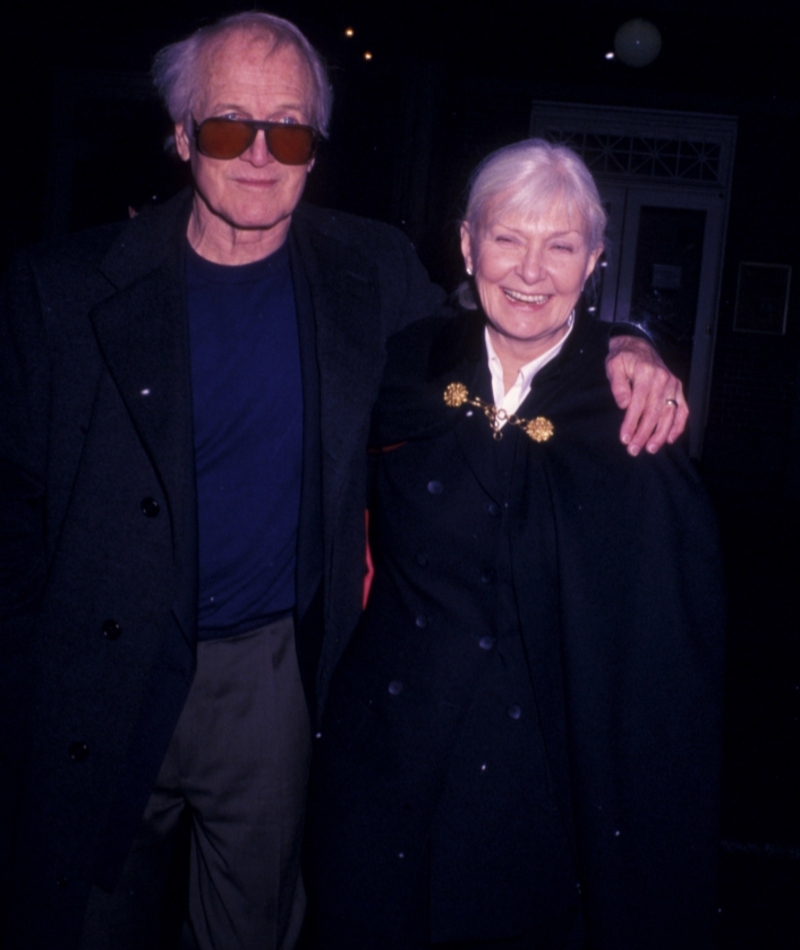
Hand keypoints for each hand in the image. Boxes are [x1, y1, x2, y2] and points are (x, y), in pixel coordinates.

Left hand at [605, 335, 688, 455]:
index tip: (624, 439)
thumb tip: (624, 405)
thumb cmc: (623, 359)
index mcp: (647, 373)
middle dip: (644, 434)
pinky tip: (670, 439)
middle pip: (655, 412)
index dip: (631, 423)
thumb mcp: (614, 366)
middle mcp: (664, 379)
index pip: (639, 403)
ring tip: (650, 449)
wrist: (638, 347)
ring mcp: (673, 385)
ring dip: (661, 434)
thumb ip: (618, 385)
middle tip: (634, 450)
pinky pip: (683, 410)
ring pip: (670, 414)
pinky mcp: (678, 389)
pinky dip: (679, 426)